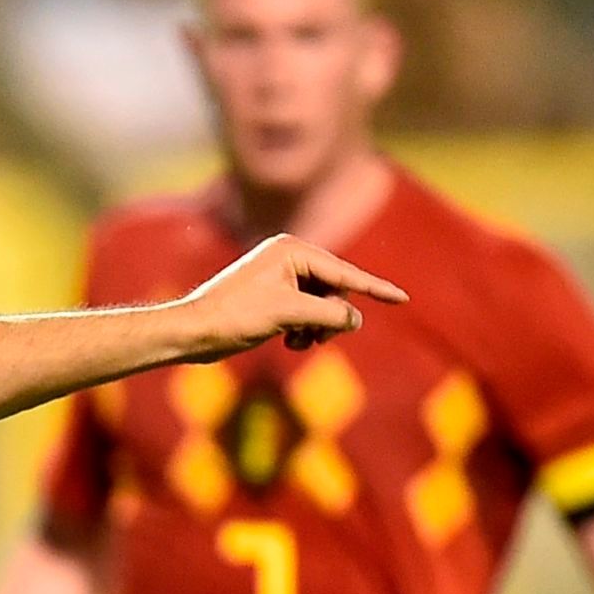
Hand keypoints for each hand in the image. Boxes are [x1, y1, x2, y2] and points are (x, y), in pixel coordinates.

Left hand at [183, 235, 406, 356]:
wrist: (190, 332)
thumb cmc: (233, 317)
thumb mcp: (289, 314)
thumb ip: (329, 314)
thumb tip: (355, 320)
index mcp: (292, 250)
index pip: (345, 273)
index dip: (375, 289)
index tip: (403, 299)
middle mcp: (288, 256)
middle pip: (334, 291)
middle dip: (330, 318)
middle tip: (316, 339)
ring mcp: (279, 276)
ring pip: (321, 304)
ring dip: (317, 327)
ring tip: (299, 343)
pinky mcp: (271, 295)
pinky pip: (304, 312)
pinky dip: (303, 329)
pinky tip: (290, 342)